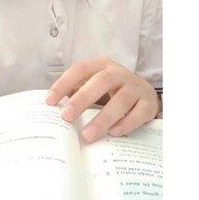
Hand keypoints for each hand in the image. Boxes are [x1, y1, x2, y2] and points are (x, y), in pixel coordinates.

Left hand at [44, 56, 159, 142]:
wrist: (145, 94)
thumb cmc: (113, 90)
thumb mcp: (95, 85)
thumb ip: (76, 91)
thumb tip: (53, 107)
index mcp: (102, 66)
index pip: (80, 69)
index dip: (64, 83)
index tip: (50, 100)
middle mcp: (119, 73)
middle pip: (101, 81)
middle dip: (82, 99)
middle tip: (66, 116)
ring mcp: (136, 87)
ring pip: (122, 99)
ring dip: (103, 117)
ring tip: (88, 134)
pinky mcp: (148, 103)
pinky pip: (139, 113)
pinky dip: (127, 123)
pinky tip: (114, 132)